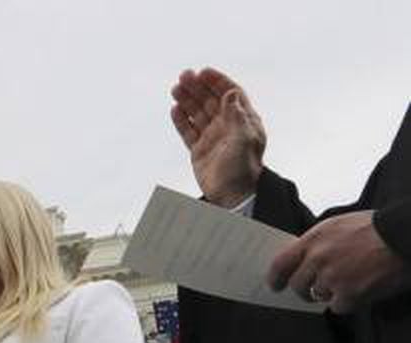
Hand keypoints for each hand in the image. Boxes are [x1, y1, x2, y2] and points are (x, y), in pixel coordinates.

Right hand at [169, 68, 264, 206]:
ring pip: (197, 114)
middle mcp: (227, 126)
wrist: (233, 195)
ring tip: (175, 88)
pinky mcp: (199, 151)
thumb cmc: (243, 168)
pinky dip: (181, 120)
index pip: (230, 94)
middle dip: (198, 87)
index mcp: (243, 120)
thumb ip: (236, 115)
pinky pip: (188, 131)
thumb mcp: (243, 139)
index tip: (203, 72)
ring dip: (187, 100)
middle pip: (210, 100)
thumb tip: (230, 93)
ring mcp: (212, 138)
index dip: (217, 82)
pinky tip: (174, 109)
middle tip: (184, 76)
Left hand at [268, 211, 410, 313]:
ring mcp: (332, 278)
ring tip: (353, 277)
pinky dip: (348, 301)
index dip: (275, 278)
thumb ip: (317, 243)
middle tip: (315, 289)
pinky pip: (338, 306)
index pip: (280, 264)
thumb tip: (301, 261)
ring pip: (319, 295)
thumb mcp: (339, 226)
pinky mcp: (348, 294)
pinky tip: (362, 287)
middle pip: (297, 285)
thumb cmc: (376, 229)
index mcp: (314, 239)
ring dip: (332, 292)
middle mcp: (319, 259)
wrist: (404, 236)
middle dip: (304, 290)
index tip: (275, 286)